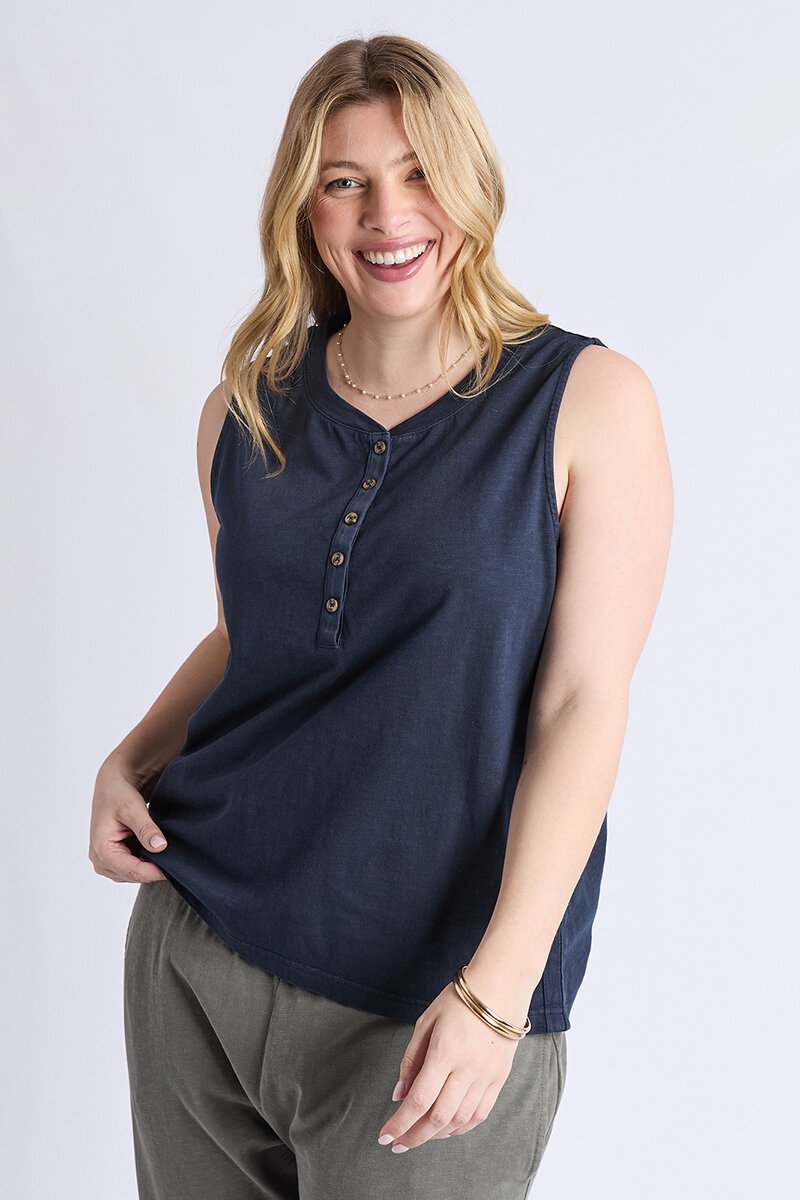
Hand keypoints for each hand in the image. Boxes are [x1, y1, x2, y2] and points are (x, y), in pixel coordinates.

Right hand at [88, 763, 168, 883]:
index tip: (177, 868)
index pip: (134, 871)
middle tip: (175, 856)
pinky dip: (145, 861)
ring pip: (135, 874)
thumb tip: (160, 847)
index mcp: (102, 851)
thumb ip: (146, 829)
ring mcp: (106, 863)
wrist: (112, 786)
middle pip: (134, 876)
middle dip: (154, 868)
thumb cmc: (118, 794)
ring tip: (163, 849)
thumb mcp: (133, 809)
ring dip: (149, 865)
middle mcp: (100, 861)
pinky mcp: (114, 860)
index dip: (156, 872)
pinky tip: (154, 849)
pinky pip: (133, 868)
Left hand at [377, 978, 522, 1152]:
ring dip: (435, 1135)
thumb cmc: (459, 1000)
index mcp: (445, 1051)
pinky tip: (445, 1130)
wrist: (500, 986)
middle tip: (397, 1144)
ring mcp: (486, 1076)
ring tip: (418, 1137)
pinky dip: (460, 1128)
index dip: (400, 1123)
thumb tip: (399, 1096)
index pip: (419, 1100)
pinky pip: (479, 1114)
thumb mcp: (426, 1022)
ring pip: (459, 1121)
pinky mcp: (499, 1079)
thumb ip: (411, 1060)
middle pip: (438, 1117)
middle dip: (414, 1136)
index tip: (385, 1136)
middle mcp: (467, 1068)